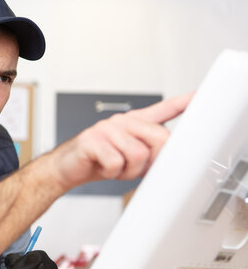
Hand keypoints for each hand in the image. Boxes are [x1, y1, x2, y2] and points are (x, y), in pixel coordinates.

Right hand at [52, 92, 193, 189]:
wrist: (67, 168)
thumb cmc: (99, 161)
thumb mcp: (130, 158)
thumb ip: (150, 153)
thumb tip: (169, 159)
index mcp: (133, 123)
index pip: (163, 109)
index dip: (184, 102)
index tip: (200, 95)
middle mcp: (122, 121)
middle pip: (159, 138)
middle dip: (152, 161)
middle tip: (135, 168)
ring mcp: (107, 129)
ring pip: (138, 154)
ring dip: (128, 171)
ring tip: (114, 168)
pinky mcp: (93, 140)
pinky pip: (116, 163)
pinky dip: (112, 173)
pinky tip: (103, 168)